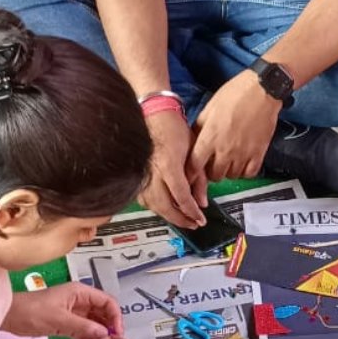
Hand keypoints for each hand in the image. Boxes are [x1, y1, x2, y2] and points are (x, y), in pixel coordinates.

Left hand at [2, 283, 123, 338]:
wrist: (10, 317)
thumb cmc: (32, 311)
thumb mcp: (58, 319)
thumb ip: (83, 326)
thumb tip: (104, 333)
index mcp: (80, 292)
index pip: (106, 301)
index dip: (115, 315)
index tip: (117, 331)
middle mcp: (80, 301)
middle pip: (103, 311)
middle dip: (110, 325)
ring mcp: (74, 313)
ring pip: (95, 322)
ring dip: (101, 333)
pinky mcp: (67, 324)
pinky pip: (84, 330)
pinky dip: (90, 338)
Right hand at [139, 109, 207, 228]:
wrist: (152, 114)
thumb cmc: (173, 129)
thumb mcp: (193, 151)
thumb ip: (198, 179)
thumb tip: (202, 202)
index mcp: (168, 165)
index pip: (181, 196)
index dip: (191, 212)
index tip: (200, 219)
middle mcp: (152, 172)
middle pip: (164, 207)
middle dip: (180, 219)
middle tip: (193, 224)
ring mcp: (141, 174)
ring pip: (152, 206)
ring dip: (168, 215)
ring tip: (182, 217)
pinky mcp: (135, 175)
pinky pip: (144, 199)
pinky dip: (156, 207)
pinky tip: (166, 207)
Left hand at [189, 70, 281, 181]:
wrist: (262, 90)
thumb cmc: (235, 94)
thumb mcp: (209, 107)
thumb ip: (200, 127)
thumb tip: (194, 139)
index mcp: (210, 137)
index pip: (195, 165)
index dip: (191, 172)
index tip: (191, 173)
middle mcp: (225, 149)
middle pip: (214, 175)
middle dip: (211, 171)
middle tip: (212, 163)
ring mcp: (243, 154)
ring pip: (232, 176)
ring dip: (228, 171)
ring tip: (228, 161)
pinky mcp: (259, 153)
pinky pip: (249, 174)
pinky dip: (244, 171)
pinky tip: (242, 162)